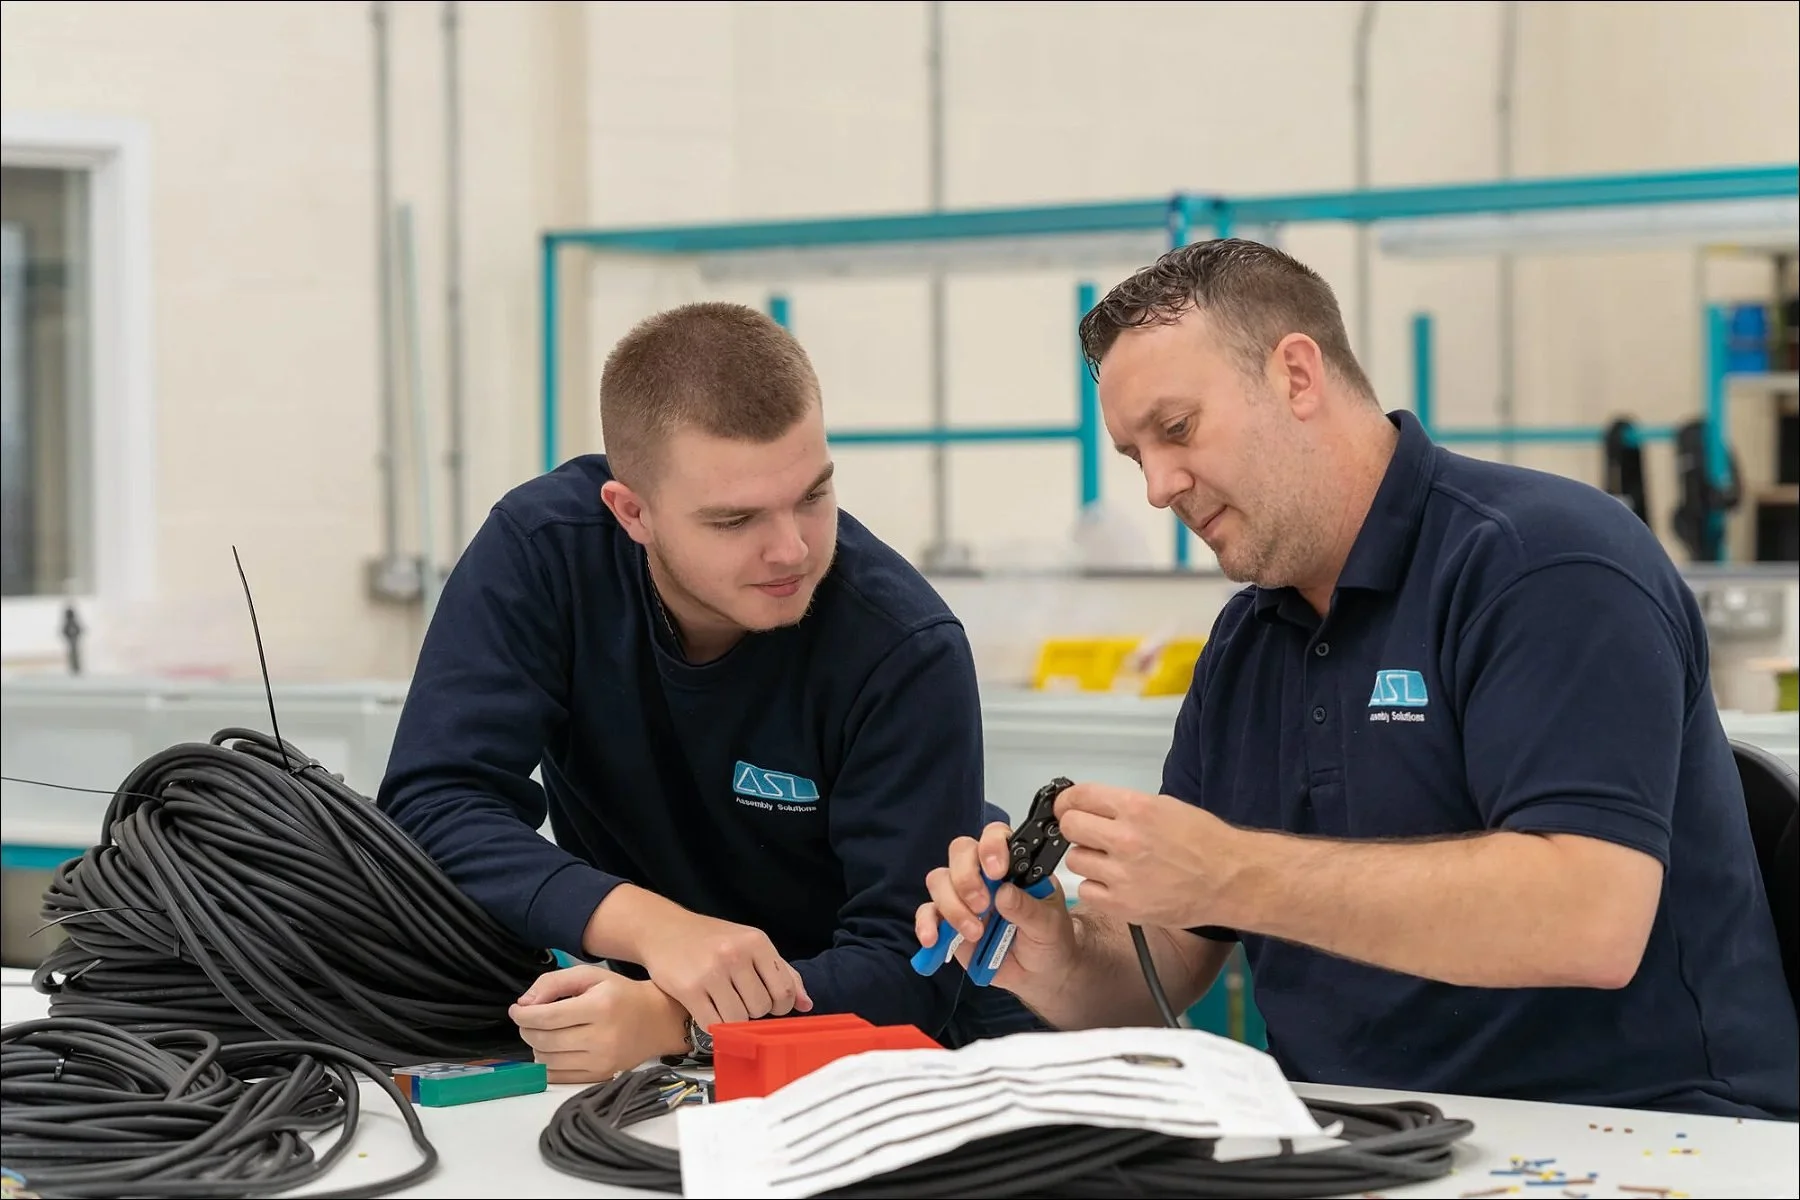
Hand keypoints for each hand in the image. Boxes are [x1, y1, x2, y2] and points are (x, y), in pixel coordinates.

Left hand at [511, 965, 687, 1082]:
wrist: (658, 1021)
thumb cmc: (622, 994)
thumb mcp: (591, 975)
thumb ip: (554, 982)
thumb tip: (524, 1004)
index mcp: (599, 1007)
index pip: (547, 1017)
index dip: (523, 1015)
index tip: (516, 1010)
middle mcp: (601, 1038)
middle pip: (544, 1040)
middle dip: (526, 1030)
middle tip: (527, 1020)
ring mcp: (601, 1062)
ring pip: (547, 1061)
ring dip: (536, 1046)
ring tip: (543, 1033)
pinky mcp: (600, 1077)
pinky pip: (558, 1077)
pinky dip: (547, 1064)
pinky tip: (553, 1049)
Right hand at [635, 910, 811, 1032]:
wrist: (664, 929)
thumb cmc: (712, 939)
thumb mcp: (750, 944)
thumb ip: (782, 972)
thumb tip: (806, 1004)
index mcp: (756, 941)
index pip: (784, 991)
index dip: (780, 1005)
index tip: (768, 1003)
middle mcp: (735, 954)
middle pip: (762, 1008)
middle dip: (754, 1011)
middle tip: (741, 999)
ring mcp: (711, 972)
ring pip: (739, 1019)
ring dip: (734, 1019)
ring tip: (725, 1003)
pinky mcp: (688, 990)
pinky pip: (713, 1024)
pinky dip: (715, 1024)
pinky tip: (710, 1010)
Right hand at [914, 821, 1077, 996]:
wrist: (1040, 976)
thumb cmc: (1050, 940)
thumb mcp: (1049, 926)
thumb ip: (1028, 909)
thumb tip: (1004, 893)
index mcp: (1013, 865)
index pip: (995, 837)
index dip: (991, 847)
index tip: (996, 872)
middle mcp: (985, 874)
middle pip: (961, 852)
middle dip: (966, 878)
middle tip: (982, 906)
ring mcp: (963, 896)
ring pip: (940, 880)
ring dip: (952, 906)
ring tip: (974, 934)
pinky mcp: (948, 921)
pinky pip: (927, 913)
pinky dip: (925, 923)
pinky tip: (932, 940)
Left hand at [1053, 782, 1236, 928]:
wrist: (1230, 880)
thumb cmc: (1205, 843)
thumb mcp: (1165, 806)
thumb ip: (1125, 806)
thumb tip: (1092, 806)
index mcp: (1136, 809)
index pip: (1079, 797)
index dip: (1068, 801)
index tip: (1066, 806)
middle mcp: (1126, 839)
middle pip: (1070, 826)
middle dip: (1076, 828)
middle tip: (1088, 834)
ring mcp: (1123, 874)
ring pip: (1075, 860)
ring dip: (1088, 859)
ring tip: (1112, 862)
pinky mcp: (1123, 905)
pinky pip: (1085, 891)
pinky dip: (1096, 887)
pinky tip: (1116, 883)